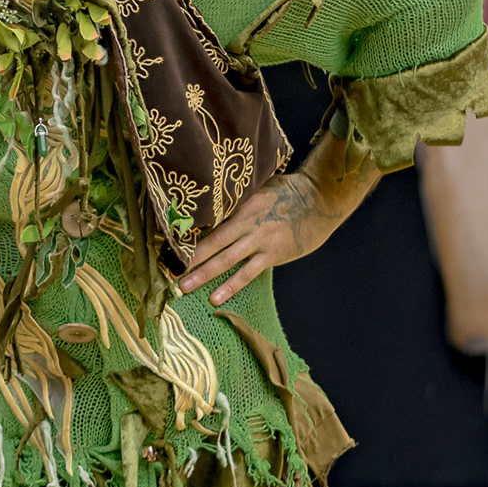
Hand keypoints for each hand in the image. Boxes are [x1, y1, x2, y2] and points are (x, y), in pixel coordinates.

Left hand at [178, 131, 380, 304]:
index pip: (208, 222)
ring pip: (226, 260)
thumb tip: (210, 203)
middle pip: (212, 243)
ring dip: (203, 275)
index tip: (167, 244)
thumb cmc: (287, 191)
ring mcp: (260, 241)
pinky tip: (216, 298)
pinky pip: (247, 273)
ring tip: (183, 287)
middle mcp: (247, 224)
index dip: (188, 235)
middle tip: (166, 270)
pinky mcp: (273, 255)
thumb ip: (236, 199)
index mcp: (240, 205)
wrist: (321, 199)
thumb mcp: (258, 188)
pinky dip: (231, 285)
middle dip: (188, 258)